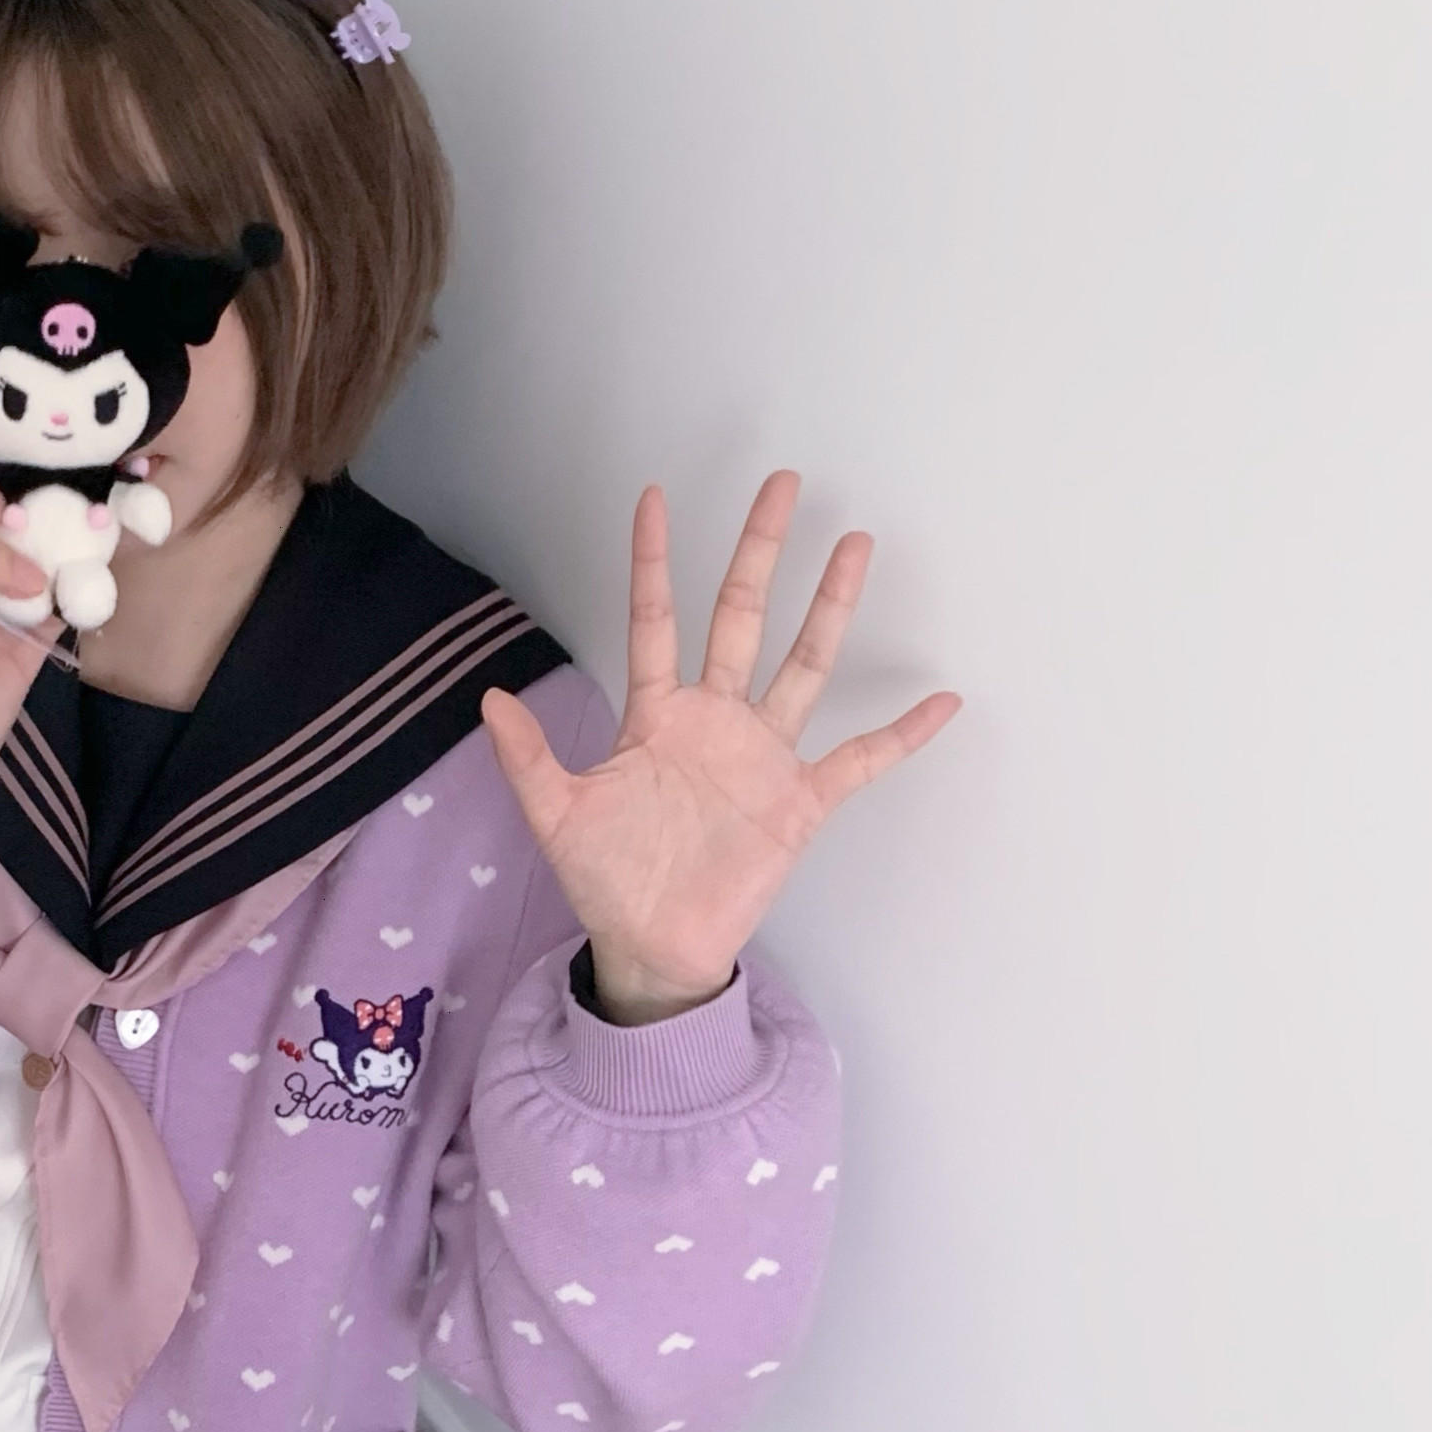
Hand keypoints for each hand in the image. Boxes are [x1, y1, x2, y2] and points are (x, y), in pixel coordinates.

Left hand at [478, 472, 961, 1022]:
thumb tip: (488, 698)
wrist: (650, 947)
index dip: (652, 562)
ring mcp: (761, 758)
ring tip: (854, 545)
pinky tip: (942, 700)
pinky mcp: (798, 803)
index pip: (654, 622)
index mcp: (656, 716)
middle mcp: (715, 721)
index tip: (655, 497)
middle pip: (740, 618)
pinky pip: (861, 761)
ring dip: (830, 608)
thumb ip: (525, 758)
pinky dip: (902, 735)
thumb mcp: (554, 817)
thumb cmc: (605, 881)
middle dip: (759, 552)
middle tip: (781, 485)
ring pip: (803, 665)